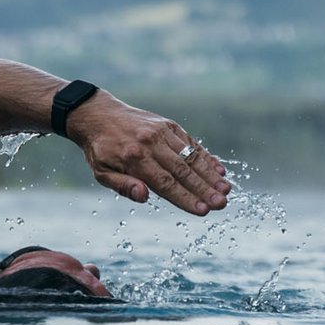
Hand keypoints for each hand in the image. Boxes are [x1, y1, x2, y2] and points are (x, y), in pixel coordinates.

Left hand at [64, 94, 230, 215]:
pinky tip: (219, 169)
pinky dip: (205, 156)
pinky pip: (190, 142)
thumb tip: (144, 196)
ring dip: (210, 174)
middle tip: (222, 203)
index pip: (165, 183)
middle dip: (204, 189)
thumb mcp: (101, 172)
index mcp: (133, 159)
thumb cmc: (101, 149)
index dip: (185, 198)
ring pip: (190, 156)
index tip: (203, 210)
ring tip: (226, 189)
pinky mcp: (168, 125)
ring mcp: (161, 132)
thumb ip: (123, 186)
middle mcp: (150, 144)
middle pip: (182, 170)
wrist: (98, 114)